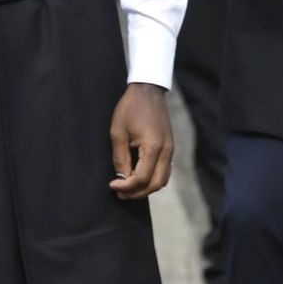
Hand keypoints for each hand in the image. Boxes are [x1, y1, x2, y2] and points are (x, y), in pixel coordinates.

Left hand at [108, 83, 174, 199]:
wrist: (148, 90)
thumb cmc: (130, 108)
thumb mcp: (118, 133)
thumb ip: (120, 159)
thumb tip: (121, 179)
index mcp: (153, 147)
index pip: (142, 178)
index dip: (126, 186)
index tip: (112, 185)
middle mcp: (166, 150)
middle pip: (156, 184)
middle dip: (137, 193)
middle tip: (120, 193)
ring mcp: (170, 149)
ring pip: (163, 180)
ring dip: (146, 188)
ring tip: (128, 188)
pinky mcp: (170, 146)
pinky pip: (165, 170)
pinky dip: (153, 179)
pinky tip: (139, 177)